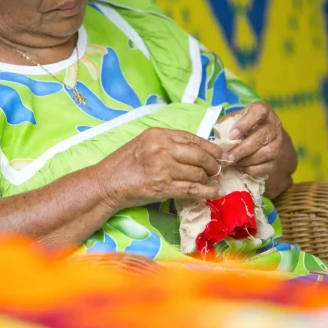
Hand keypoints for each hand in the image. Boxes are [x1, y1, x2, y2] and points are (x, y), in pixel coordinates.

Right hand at [95, 128, 225, 210]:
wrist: (106, 183)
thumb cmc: (124, 164)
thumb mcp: (144, 143)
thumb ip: (167, 144)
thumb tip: (195, 150)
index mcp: (158, 134)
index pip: (193, 138)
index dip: (211, 147)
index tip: (221, 154)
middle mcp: (161, 148)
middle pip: (199, 154)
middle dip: (214, 163)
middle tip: (219, 169)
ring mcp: (162, 167)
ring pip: (197, 172)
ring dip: (209, 179)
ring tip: (213, 181)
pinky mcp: (162, 186)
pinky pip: (192, 189)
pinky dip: (207, 191)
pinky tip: (215, 192)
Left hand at [221, 101, 283, 177]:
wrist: (261, 140)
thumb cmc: (243, 127)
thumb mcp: (234, 120)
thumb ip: (225, 125)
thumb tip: (215, 139)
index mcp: (264, 111)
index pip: (259, 111)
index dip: (245, 123)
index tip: (231, 135)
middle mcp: (274, 126)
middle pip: (262, 136)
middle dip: (242, 149)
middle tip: (228, 156)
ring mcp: (278, 143)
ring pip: (266, 153)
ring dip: (246, 160)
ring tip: (232, 162)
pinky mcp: (276, 160)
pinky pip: (267, 166)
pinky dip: (251, 169)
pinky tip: (240, 168)